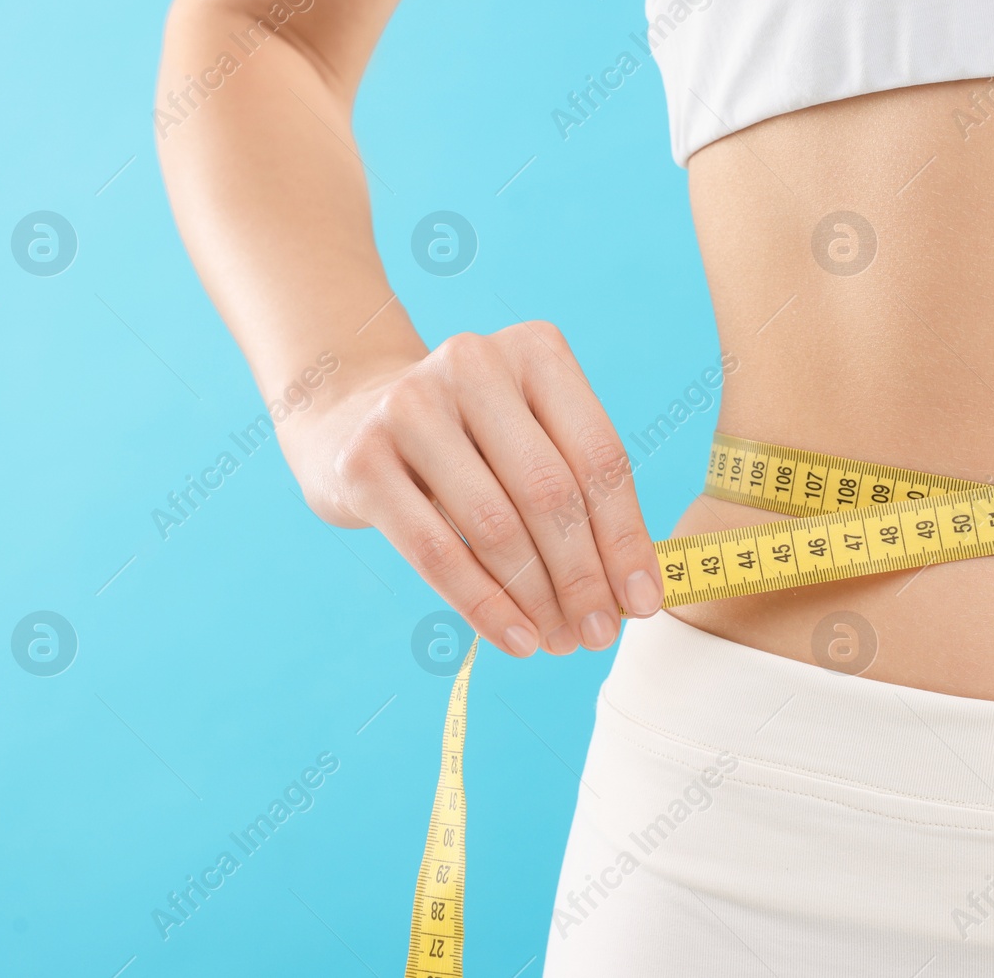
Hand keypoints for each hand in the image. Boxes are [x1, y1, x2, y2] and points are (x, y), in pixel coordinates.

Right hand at [280, 321, 662, 657]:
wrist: (349, 418)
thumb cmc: (469, 443)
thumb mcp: (531, 439)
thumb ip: (581, 495)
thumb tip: (636, 592)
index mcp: (535, 351)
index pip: (599, 455)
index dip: (626, 537)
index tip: (644, 602)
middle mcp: (474, 364)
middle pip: (550, 492)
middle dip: (583, 577)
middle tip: (599, 634)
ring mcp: (410, 407)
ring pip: (495, 526)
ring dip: (537, 598)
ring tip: (560, 641)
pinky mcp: (363, 459)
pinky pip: (435, 550)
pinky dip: (483, 605)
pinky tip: (514, 638)